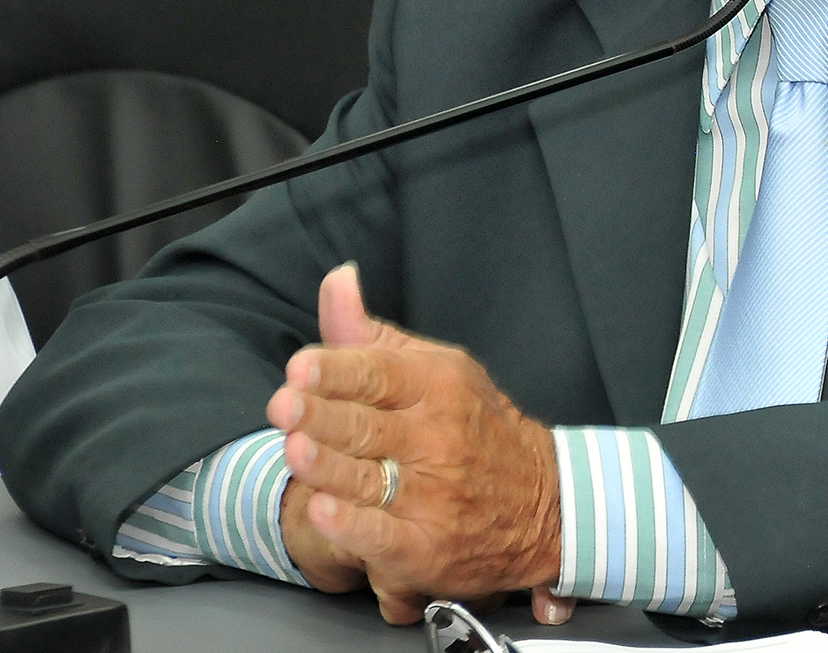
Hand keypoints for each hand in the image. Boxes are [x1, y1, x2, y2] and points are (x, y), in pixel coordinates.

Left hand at [269, 265, 574, 624]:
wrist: (543, 503)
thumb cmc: (472, 426)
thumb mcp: (434, 368)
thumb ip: (369, 334)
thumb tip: (336, 280)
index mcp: (436, 384)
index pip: (378, 373)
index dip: (337, 370)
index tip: (301, 366)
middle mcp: (436, 437)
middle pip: (366, 425)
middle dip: (322, 415)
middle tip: (284, 406)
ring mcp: (433, 495)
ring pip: (368, 478)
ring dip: (329, 466)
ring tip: (295, 450)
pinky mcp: (426, 547)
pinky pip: (383, 536)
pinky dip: (352, 526)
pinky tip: (323, 511)